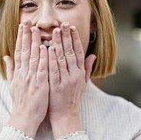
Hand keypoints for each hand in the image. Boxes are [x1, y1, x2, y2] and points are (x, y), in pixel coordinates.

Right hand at [4, 22, 48, 137]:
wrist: (24, 118)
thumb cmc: (21, 102)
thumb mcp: (12, 84)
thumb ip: (10, 69)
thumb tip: (6, 56)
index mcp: (19, 72)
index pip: (19, 51)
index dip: (21, 37)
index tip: (22, 26)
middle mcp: (23, 73)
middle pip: (24, 50)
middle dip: (26, 35)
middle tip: (27, 21)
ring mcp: (31, 78)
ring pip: (32, 57)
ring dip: (34, 42)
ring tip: (35, 29)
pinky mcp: (39, 84)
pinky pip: (40, 68)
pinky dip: (41, 58)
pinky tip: (43, 48)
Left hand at [48, 23, 95, 137]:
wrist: (65, 116)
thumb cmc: (71, 98)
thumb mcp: (82, 83)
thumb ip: (87, 68)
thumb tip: (93, 56)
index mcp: (79, 73)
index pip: (78, 52)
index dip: (75, 39)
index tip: (71, 27)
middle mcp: (74, 75)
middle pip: (70, 52)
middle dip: (67, 37)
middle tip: (63, 24)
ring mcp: (65, 80)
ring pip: (62, 59)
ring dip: (58, 44)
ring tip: (55, 31)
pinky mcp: (55, 86)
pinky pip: (53, 70)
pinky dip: (50, 58)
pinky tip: (47, 48)